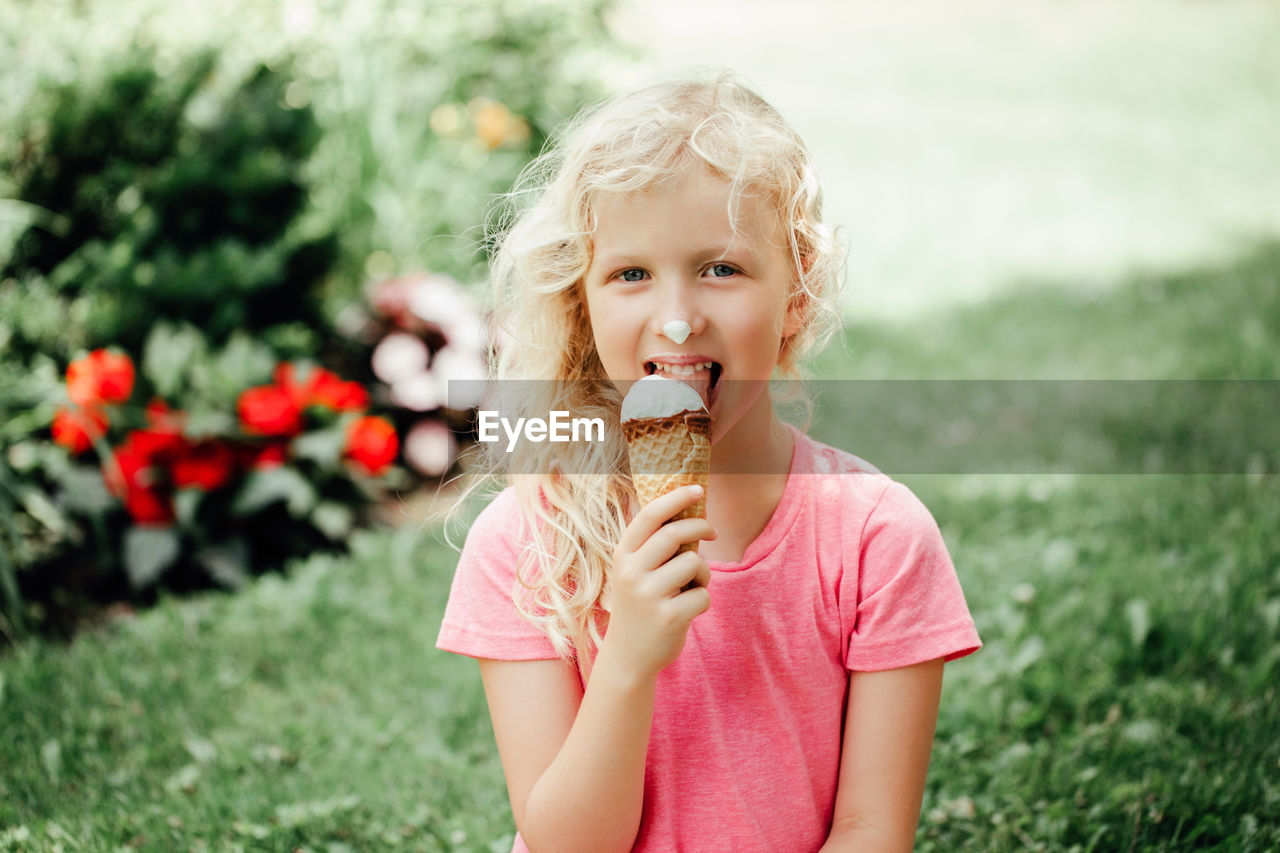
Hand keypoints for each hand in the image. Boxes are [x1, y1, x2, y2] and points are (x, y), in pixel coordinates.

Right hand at [602, 485, 715, 678]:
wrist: (628, 657)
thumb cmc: (639, 607)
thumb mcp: (634, 572)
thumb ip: (653, 547)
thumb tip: (688, 513)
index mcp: (623, 555)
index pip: (650, 515)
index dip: (676, 498)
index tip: (697, 490)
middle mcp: (632, 572)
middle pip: (677, 533)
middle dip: (702, 527)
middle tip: (712, 532)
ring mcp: (649, 595)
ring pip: (695, 563)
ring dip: (703, 573)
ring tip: (691, 587)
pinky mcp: (668, 617)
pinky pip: (703, 594)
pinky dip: (703, 599)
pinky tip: (688, 610)